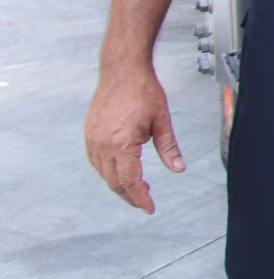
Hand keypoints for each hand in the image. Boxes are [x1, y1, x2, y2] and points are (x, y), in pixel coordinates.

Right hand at [84, 64, 184, 212]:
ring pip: (104, 173)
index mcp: (121, 144)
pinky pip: (96, 161)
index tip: (150, 208)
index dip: (140, 198)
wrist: (122, 70)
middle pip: (114, 182)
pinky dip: (109, 171)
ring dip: (119, 184)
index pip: (130, 181)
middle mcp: (102, 145)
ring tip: (138, 189)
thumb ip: (169, 147)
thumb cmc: (143, 90)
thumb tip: (179, 169)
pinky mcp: (89, 134)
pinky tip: (122, 171)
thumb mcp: (162, 120)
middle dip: (130, 195)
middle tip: (145, 203)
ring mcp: (92, 140)